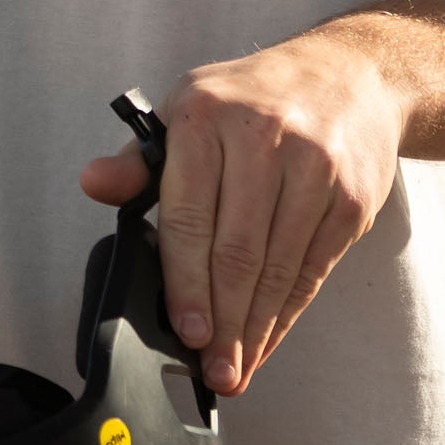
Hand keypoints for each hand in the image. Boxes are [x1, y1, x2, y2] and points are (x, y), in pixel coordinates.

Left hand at [80, 28, 405, 397]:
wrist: (347, 74)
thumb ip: (140, 158)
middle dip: (223, 321)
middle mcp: (262, 136)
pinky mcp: (351, 196)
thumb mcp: (189, 108)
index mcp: (206, 115)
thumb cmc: (253, 99)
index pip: (188, 214)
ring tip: (238, 368)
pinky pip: (314, 267)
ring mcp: (314, 166)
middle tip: (213, 369)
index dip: (185, 282)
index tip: (185, 329)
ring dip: (256, 328)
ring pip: (278, 267)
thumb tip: (93, 183)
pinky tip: (270, 335)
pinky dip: (289, 311)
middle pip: (237, 250)